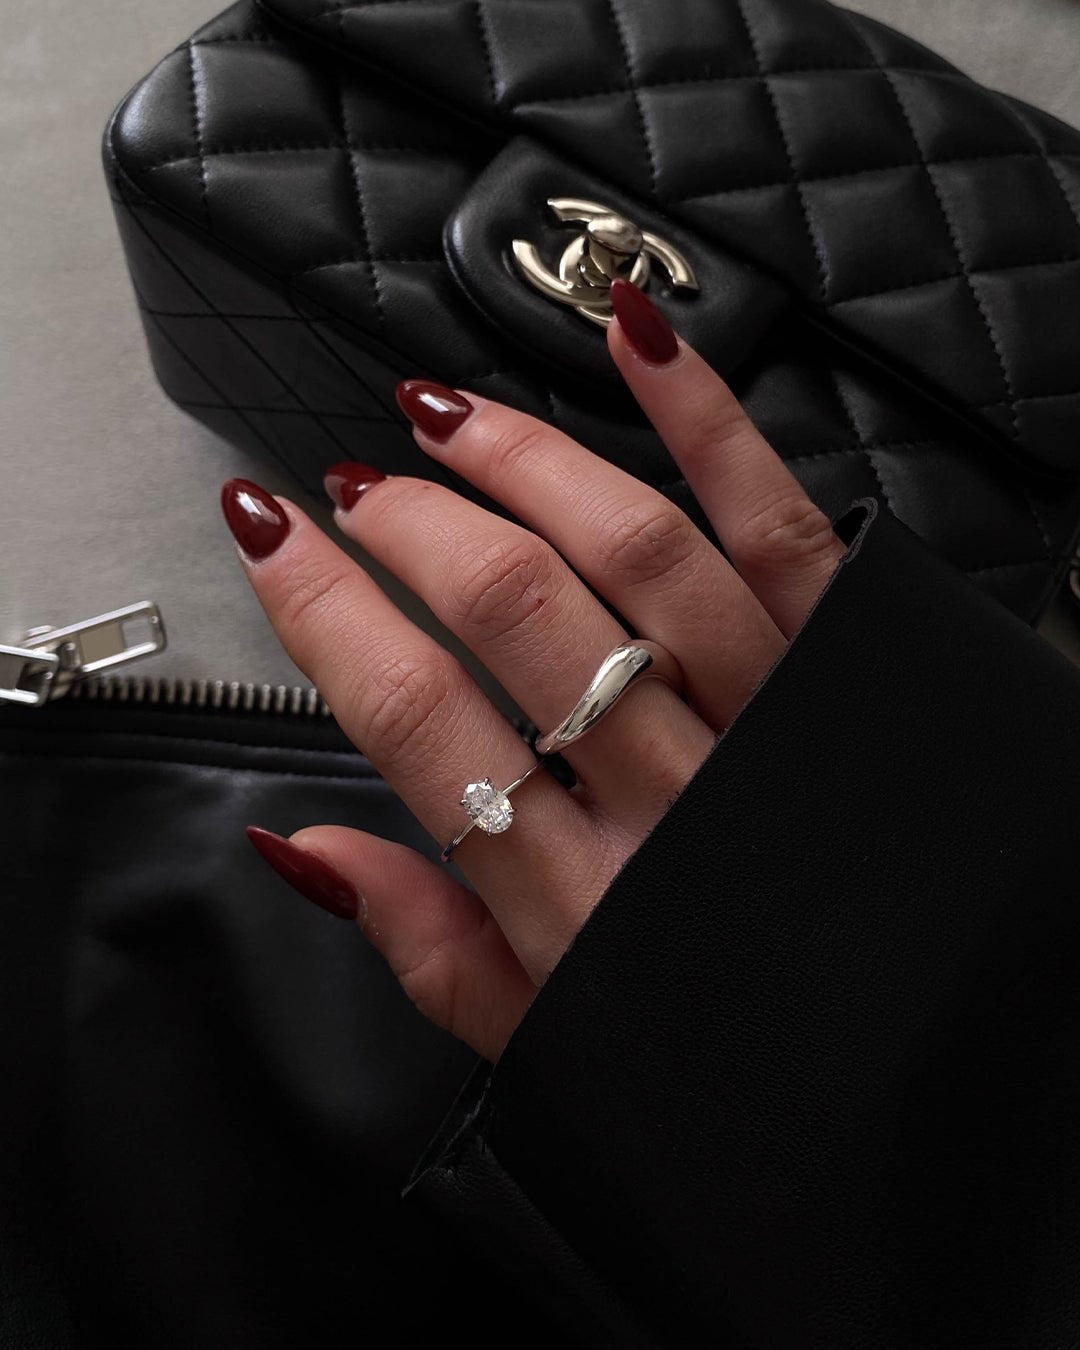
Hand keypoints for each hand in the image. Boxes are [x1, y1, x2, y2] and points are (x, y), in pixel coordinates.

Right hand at [222, 279, 846, 1061]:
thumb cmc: (720, 1042)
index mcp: (582, 898)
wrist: (922, 1039)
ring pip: (631, 549)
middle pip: (518, 613)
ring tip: (443, 416)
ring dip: (523, 460)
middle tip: (360, 487)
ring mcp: (769, 716)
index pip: (420, 722)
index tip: (267, 532)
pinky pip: (775, 523)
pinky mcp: (850, 657)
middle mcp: (675, 798)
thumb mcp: (550, 1034)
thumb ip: (425, 945)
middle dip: (414, 526)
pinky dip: (706, 419)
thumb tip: (302, 846)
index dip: (325, 609)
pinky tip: (636, 342)